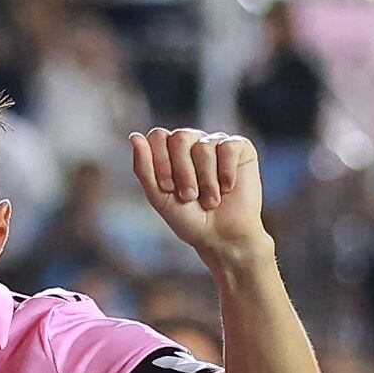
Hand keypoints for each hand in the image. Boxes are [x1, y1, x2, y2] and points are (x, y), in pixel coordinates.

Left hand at [130, 128, 267, 264]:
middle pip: (180, 137)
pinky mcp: (239, 147)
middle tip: (189, 196)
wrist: (222, 236)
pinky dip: (226, 173)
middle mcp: (192, 141)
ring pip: (203, 146)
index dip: (161, 162)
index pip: (158, 136)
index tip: (168, 188)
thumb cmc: (189, 219)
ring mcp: (215, 142)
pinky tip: (227, 188)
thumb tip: (134, 136)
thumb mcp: (159, 197)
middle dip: (183, 172)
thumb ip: (144, 168)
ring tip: (211, 200)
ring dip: (206, 180)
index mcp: (169, 151)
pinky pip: (228, 147)